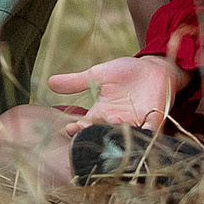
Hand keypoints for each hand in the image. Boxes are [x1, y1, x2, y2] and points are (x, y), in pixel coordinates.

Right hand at [47, 55, 181, 130]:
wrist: (154, 68)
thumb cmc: (126, 70)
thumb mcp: (98, 73)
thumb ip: (76, 81)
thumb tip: (49, 82)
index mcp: (101, 113)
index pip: (86, 125)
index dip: (78, 128)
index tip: (70, 126)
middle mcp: (116, 122)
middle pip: (102, 134)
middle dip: (95, 134)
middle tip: (87, 131)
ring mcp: (135, 123)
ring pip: (123, 136)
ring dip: (116, 135)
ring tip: (110, 129)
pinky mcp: (153, 121)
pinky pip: (148, 132)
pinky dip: (144, 135)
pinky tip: (140, 135)